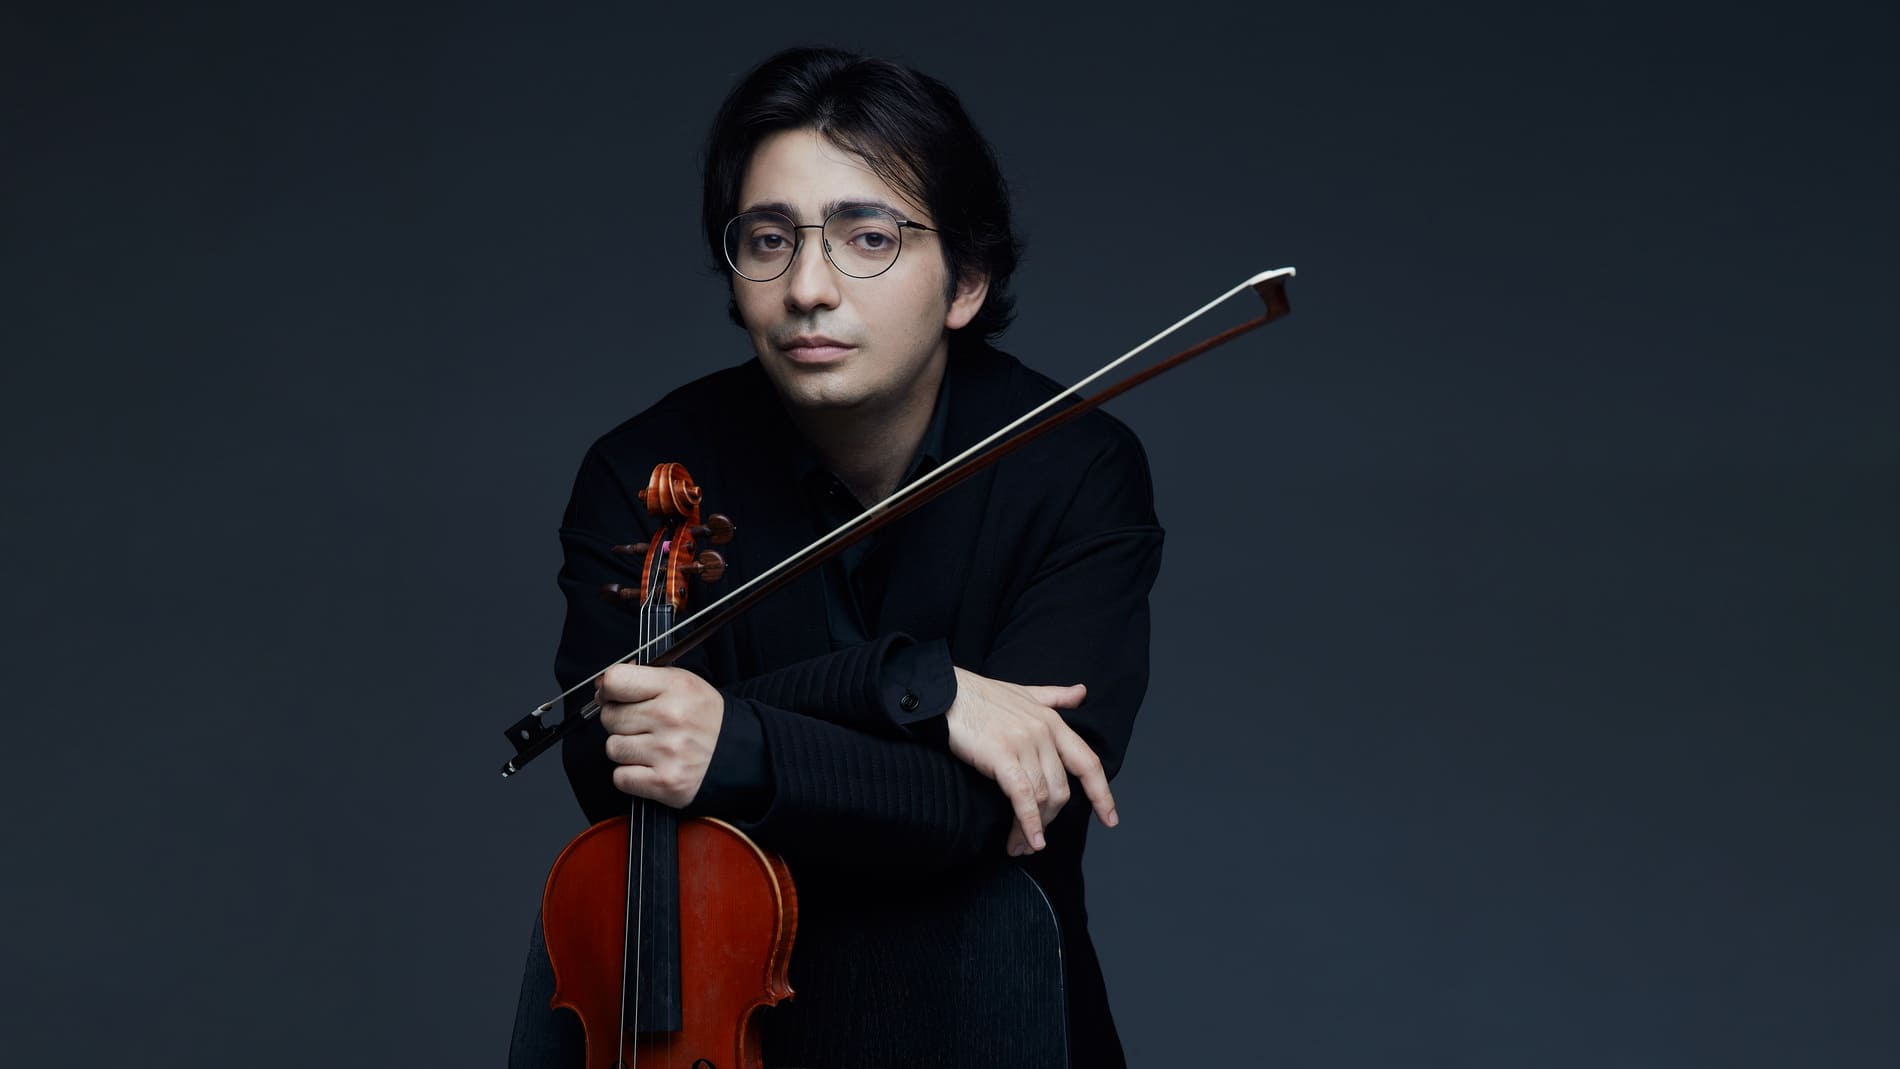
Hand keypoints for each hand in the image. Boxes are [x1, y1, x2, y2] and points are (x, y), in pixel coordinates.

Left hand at [596, 664, 723, 807]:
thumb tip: (602, 685)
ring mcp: (668, 751)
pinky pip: (620, 777)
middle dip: (621, 722)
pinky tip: (652, 766)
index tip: (615, 697)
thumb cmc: (704, 718)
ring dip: (627, 750)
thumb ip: (642, 678)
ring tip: (652, 747)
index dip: (609, 690)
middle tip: (645, 725)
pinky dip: (631, 775)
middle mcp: (671, 717)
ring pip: (613, 748)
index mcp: (675, 686)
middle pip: (610, 717)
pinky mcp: (665, 782)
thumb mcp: (682, 683)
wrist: (738, 753)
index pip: (616, 681)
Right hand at [945, 668, 1118, 856]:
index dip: (1102, 794)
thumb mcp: (1025, 692)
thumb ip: (1055, 696)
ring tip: (1019, 846)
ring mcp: (1024, 744)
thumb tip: (1082, 692)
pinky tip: (1029, 840)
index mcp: (1053, 722)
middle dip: (1051, 820)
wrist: (947, 693)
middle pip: (1061, 789)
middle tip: (1035, 841)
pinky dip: (1029, 822)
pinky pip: (1023, 796)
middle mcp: (1044, 733)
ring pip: (1042, 797)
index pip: (1088, 763)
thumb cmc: (982, 695)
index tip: (1110, 819)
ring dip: (1034, 828)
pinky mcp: (1002, 755)